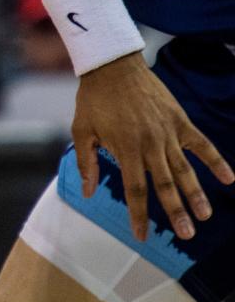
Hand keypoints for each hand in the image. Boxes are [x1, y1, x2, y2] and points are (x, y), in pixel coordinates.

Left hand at [73, 51, 234, 241]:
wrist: (112, 65)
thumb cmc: (94, 99)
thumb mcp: (81, 130)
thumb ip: (87, 162)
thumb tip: (87, 193)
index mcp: (125, 148)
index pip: (135, 189)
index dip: (139, 214)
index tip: (142, 236)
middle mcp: (149, 144)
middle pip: (165, 184)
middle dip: (176, 211)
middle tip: (186, 235)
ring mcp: (167, 132)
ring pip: (184, 169)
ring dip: (196, 193)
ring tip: (205, 215)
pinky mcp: (179, 120)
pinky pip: (201, 143)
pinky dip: (216, 161)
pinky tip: (230, 179)